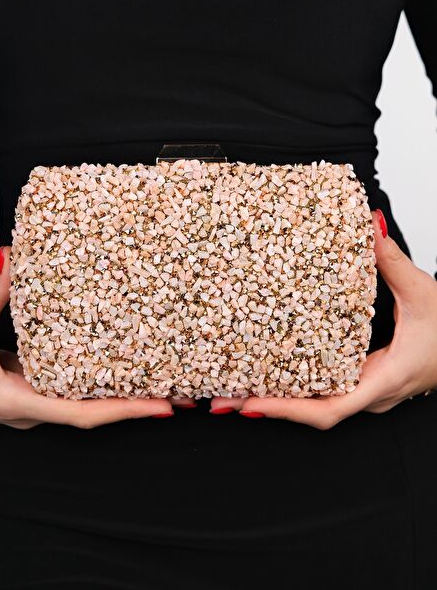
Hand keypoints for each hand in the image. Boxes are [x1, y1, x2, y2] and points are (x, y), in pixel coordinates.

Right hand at [0, 245, 183, 430]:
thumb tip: (14, 261)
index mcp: (17, 402)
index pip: (83, 414)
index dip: (127, 409)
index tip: (163, 405)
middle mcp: (32, 406)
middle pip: (94, 409)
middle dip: (136, 401)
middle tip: (177, 388)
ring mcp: (32, 398)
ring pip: (84, 399)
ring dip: (121, 390)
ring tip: (158, 373)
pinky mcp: (29, 386)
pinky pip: (70, 384)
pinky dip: (97, 375)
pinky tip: (116, 359)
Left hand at [209, 209, 436, 428]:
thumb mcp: (422, 293)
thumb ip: (392, 261)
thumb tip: (369, 227)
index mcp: (383, 380)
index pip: (329, 408)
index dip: (287, 409)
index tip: (250, 403)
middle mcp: (369, 393)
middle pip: (311, 411)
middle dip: (265, 406)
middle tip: (221, 399)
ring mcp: (364, 391)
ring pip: (314, 405)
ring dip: (274, 399)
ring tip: (230, 390)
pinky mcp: (360, 382)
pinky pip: (321, 391)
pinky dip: (291, 388)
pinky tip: (265, 375)